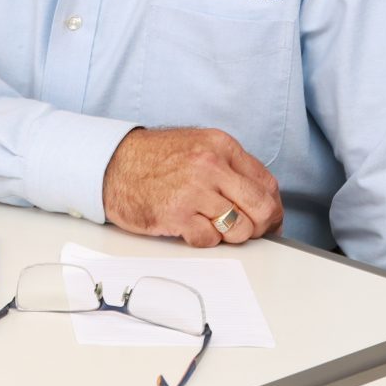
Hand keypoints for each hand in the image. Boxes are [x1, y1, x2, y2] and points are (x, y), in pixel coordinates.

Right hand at [99, 127, 282, 246]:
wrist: (112, 164)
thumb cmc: (154, 159)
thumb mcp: (198, 147)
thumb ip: (230, 167)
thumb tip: (262, 197)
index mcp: (221, 146)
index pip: (267, 183)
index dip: (273, 208)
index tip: (270, 220)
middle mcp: (211, 165)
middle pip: (260, 207)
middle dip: (261, 227)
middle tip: (250, 231)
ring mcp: (194, 190)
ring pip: (239, 228)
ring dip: (230, 235)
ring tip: (215, 227)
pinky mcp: (176, 214)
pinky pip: (209, 240)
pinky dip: (205, 240)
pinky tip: (192, 227)